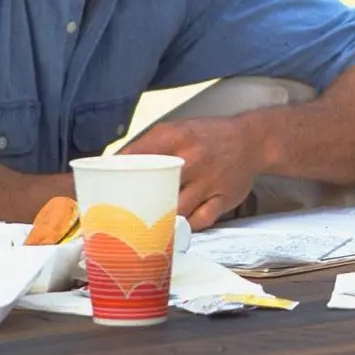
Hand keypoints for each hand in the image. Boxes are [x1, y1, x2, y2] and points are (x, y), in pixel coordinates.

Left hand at [118, 116, 265, 229]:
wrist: (253, 140)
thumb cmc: (208, 136)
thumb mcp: (177, 129)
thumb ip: (148, 144)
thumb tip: (115, 164)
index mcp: (175, 137)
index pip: (135, 157)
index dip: (116, 175)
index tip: (101, 188)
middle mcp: (192, 158)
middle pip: (154, 188)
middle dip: (135, 203)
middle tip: (121, 213)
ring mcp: (209, 181)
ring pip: (176, 210)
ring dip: (161, 218)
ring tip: (147, 224)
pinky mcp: (224, 199)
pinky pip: (199, 221)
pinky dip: (186, 226)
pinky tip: (177, 226)